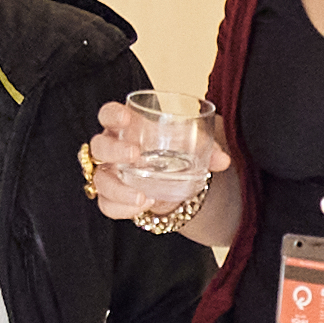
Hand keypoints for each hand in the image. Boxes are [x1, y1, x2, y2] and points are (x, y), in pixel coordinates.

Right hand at [82, 96, 231, 234]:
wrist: (172, 180)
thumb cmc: (175, 151)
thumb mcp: (192, 145)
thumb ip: (208, 148)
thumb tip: (224, 160)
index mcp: (126, 127)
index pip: (108, 114)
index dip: (112, 114)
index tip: (125, 118)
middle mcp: (112, 149)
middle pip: (99, 146)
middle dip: (113, 150)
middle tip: (135, 155)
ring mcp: (109, 174)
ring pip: (100, 180)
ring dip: (118, 189)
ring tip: (142, 197)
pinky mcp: (112, 197)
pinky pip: (107, 204)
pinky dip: (123, 208)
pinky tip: (143, 206)